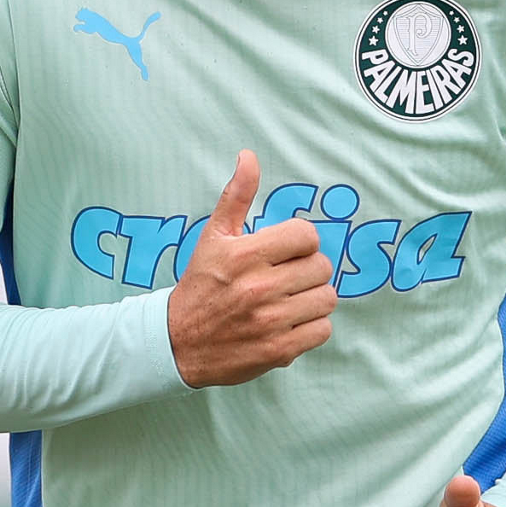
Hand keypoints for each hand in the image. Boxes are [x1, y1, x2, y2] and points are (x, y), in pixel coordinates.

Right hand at [167, 150, 336, 387]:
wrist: (178, 343)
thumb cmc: (201, 284)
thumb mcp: (214, 236)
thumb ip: (237, 195)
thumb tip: (249, 156)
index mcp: (246, 255)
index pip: (307, 235)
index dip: (301, 241)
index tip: (287, 250)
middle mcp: (259, 287)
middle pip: (321, 266)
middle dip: (308, 269)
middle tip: (287, 275)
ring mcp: (271, 321)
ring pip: (327, 298)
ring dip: (313, 297)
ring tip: (292, 298)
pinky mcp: (279, 350)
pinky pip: (323, 330)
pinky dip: (312, 326)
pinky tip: (292, 321)